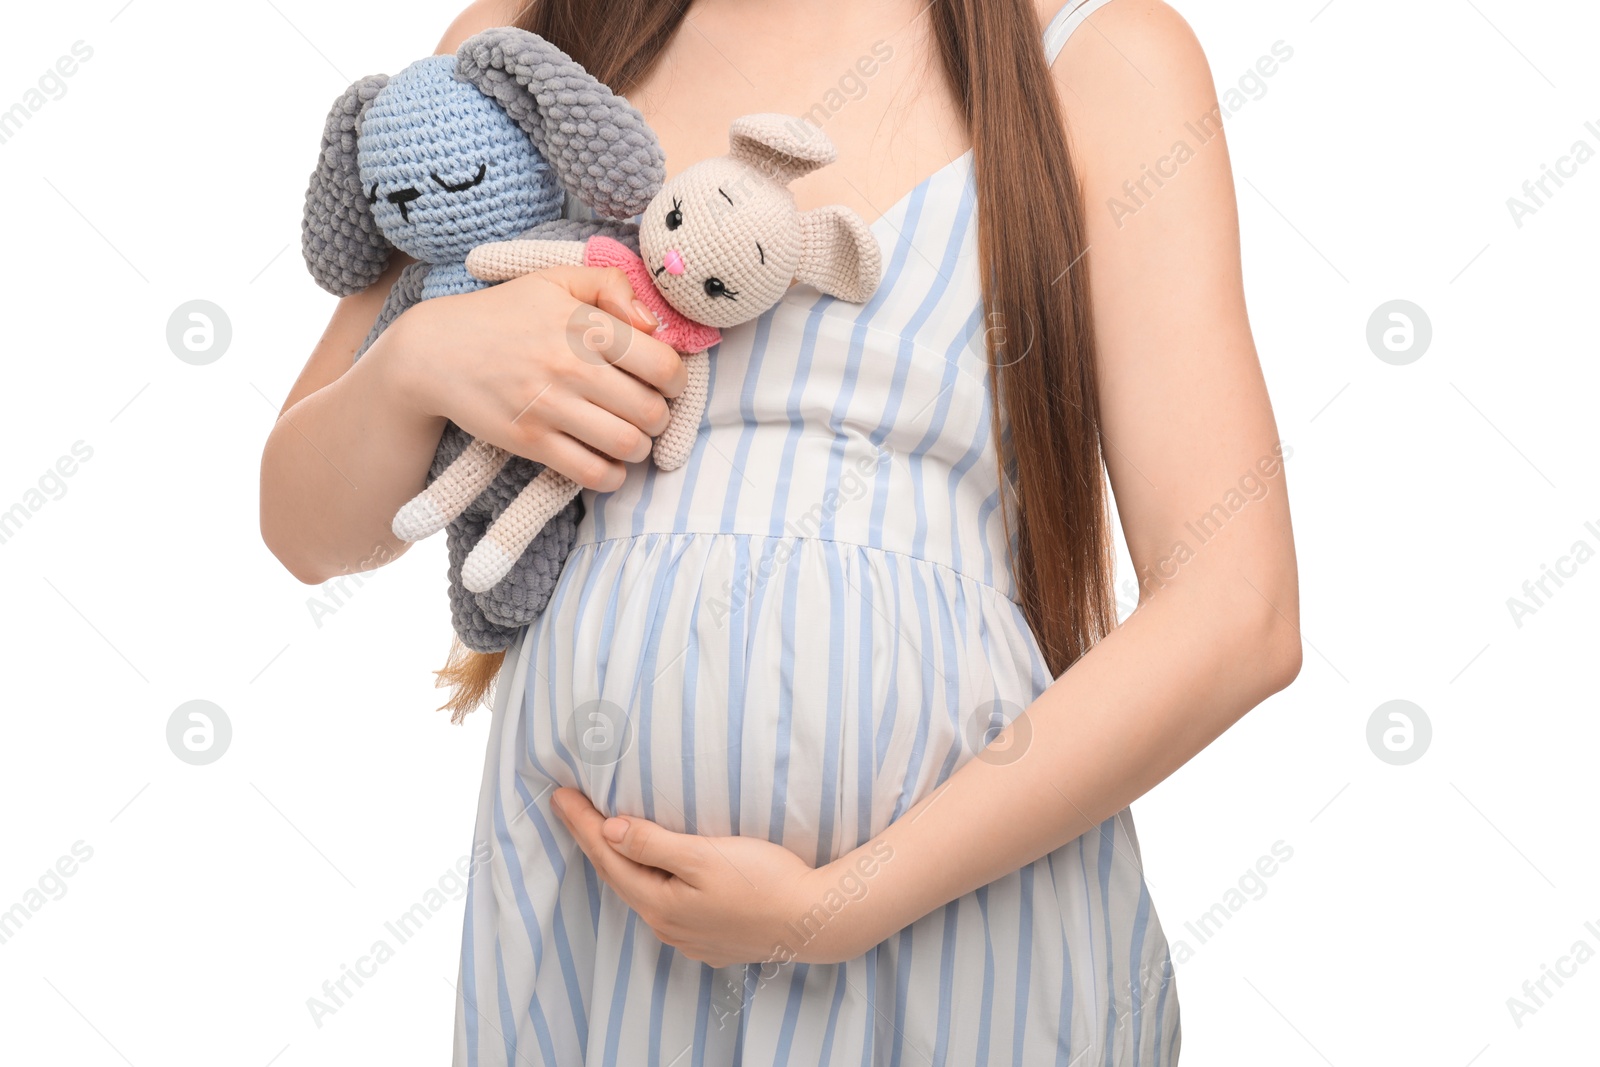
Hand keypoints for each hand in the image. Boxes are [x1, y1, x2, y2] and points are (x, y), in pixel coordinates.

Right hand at [382, 266, 688, 491]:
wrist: (434, 351)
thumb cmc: (504, 314)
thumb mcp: (555, 279)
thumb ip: (611, 285)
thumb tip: (653, 324)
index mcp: (585, 326)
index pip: (664, 365)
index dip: (676, 380)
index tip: (665, 382)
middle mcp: (572, 368)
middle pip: (652, 411)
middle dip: (660, 417)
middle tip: (646, 411)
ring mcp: (550, 407)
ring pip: (628, 445)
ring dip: (639, 448)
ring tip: (628, 436)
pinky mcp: (530, 441)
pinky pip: (593, 473)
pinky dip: (612, 475)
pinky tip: (608, 461)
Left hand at [551, 787, 864, 967]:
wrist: (815, 921)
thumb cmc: (765, 882)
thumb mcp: (705, 856)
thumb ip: (654, 844)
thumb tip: (609, 829)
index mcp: (660, 903)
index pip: (608, 856)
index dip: (582, 824)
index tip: (558, 794)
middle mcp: (668, 926)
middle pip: (619, 876)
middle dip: (593, 840)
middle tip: (571, 807)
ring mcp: (690, 937)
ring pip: (643, 893)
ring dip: (621, 863)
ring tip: (605, 836)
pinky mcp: (712, 940)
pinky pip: (667, 907)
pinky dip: (650, 881)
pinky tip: (654, 873)